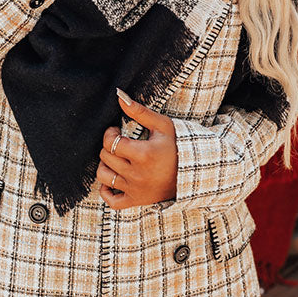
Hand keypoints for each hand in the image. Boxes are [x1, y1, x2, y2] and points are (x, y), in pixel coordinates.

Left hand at [97, 89, 177, 209]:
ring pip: (103, 177)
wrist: (194, 172)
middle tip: (119, 142)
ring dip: (105, 165)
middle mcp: (138, 174)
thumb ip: (140, 111)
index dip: (109, 133)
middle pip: (105, 157)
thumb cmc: (178, 145)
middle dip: (109, 146)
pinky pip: (111, 201)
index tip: (117, 131)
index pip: (110, 142)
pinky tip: (113, 179)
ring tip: (116, 158)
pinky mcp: (136, 201)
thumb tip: (119, 96)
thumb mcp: (163, 125)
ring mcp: (136, 190)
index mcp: (144, 154)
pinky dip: (106, 190)